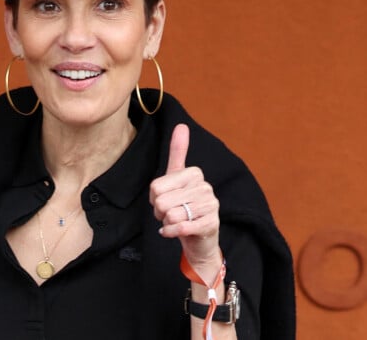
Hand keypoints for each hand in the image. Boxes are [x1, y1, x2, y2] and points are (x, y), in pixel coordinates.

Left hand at [149, 124, 220, 279]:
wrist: (198, 241)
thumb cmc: (183, 207)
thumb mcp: (175, 180)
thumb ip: (178, 152)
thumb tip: (182, 125)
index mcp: (194, 173)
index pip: (156, 187)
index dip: (154, 199)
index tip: (165, 200)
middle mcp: (205, 186)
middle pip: (161, 202)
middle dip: (160, 213)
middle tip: (170, 214)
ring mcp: (211, 206)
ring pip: (171, 215)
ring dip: (167, 223)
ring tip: (176, 222)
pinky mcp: (211, 224)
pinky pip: (181, 228)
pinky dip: (171, 233)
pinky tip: (174, 232)